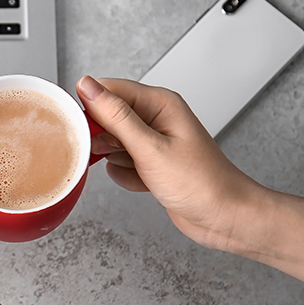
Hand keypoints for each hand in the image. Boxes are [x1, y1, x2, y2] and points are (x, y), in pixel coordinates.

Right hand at [76, 76, 268, 254]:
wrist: (225, 218)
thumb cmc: (202, 183)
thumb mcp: (150, 148)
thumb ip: (116, 116)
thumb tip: (88, 86)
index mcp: (159, 104)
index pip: (109, 89)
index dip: (90, 107)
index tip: (79, 127)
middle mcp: (156, 118)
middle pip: (107, 116)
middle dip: (101, 137)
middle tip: (109, 153)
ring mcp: (153, 142)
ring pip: (112, 142)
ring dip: (113, 158)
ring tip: (134, 169)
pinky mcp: (151, 163)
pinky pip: (121, 163)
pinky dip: (124, 174)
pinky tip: (140, 182)